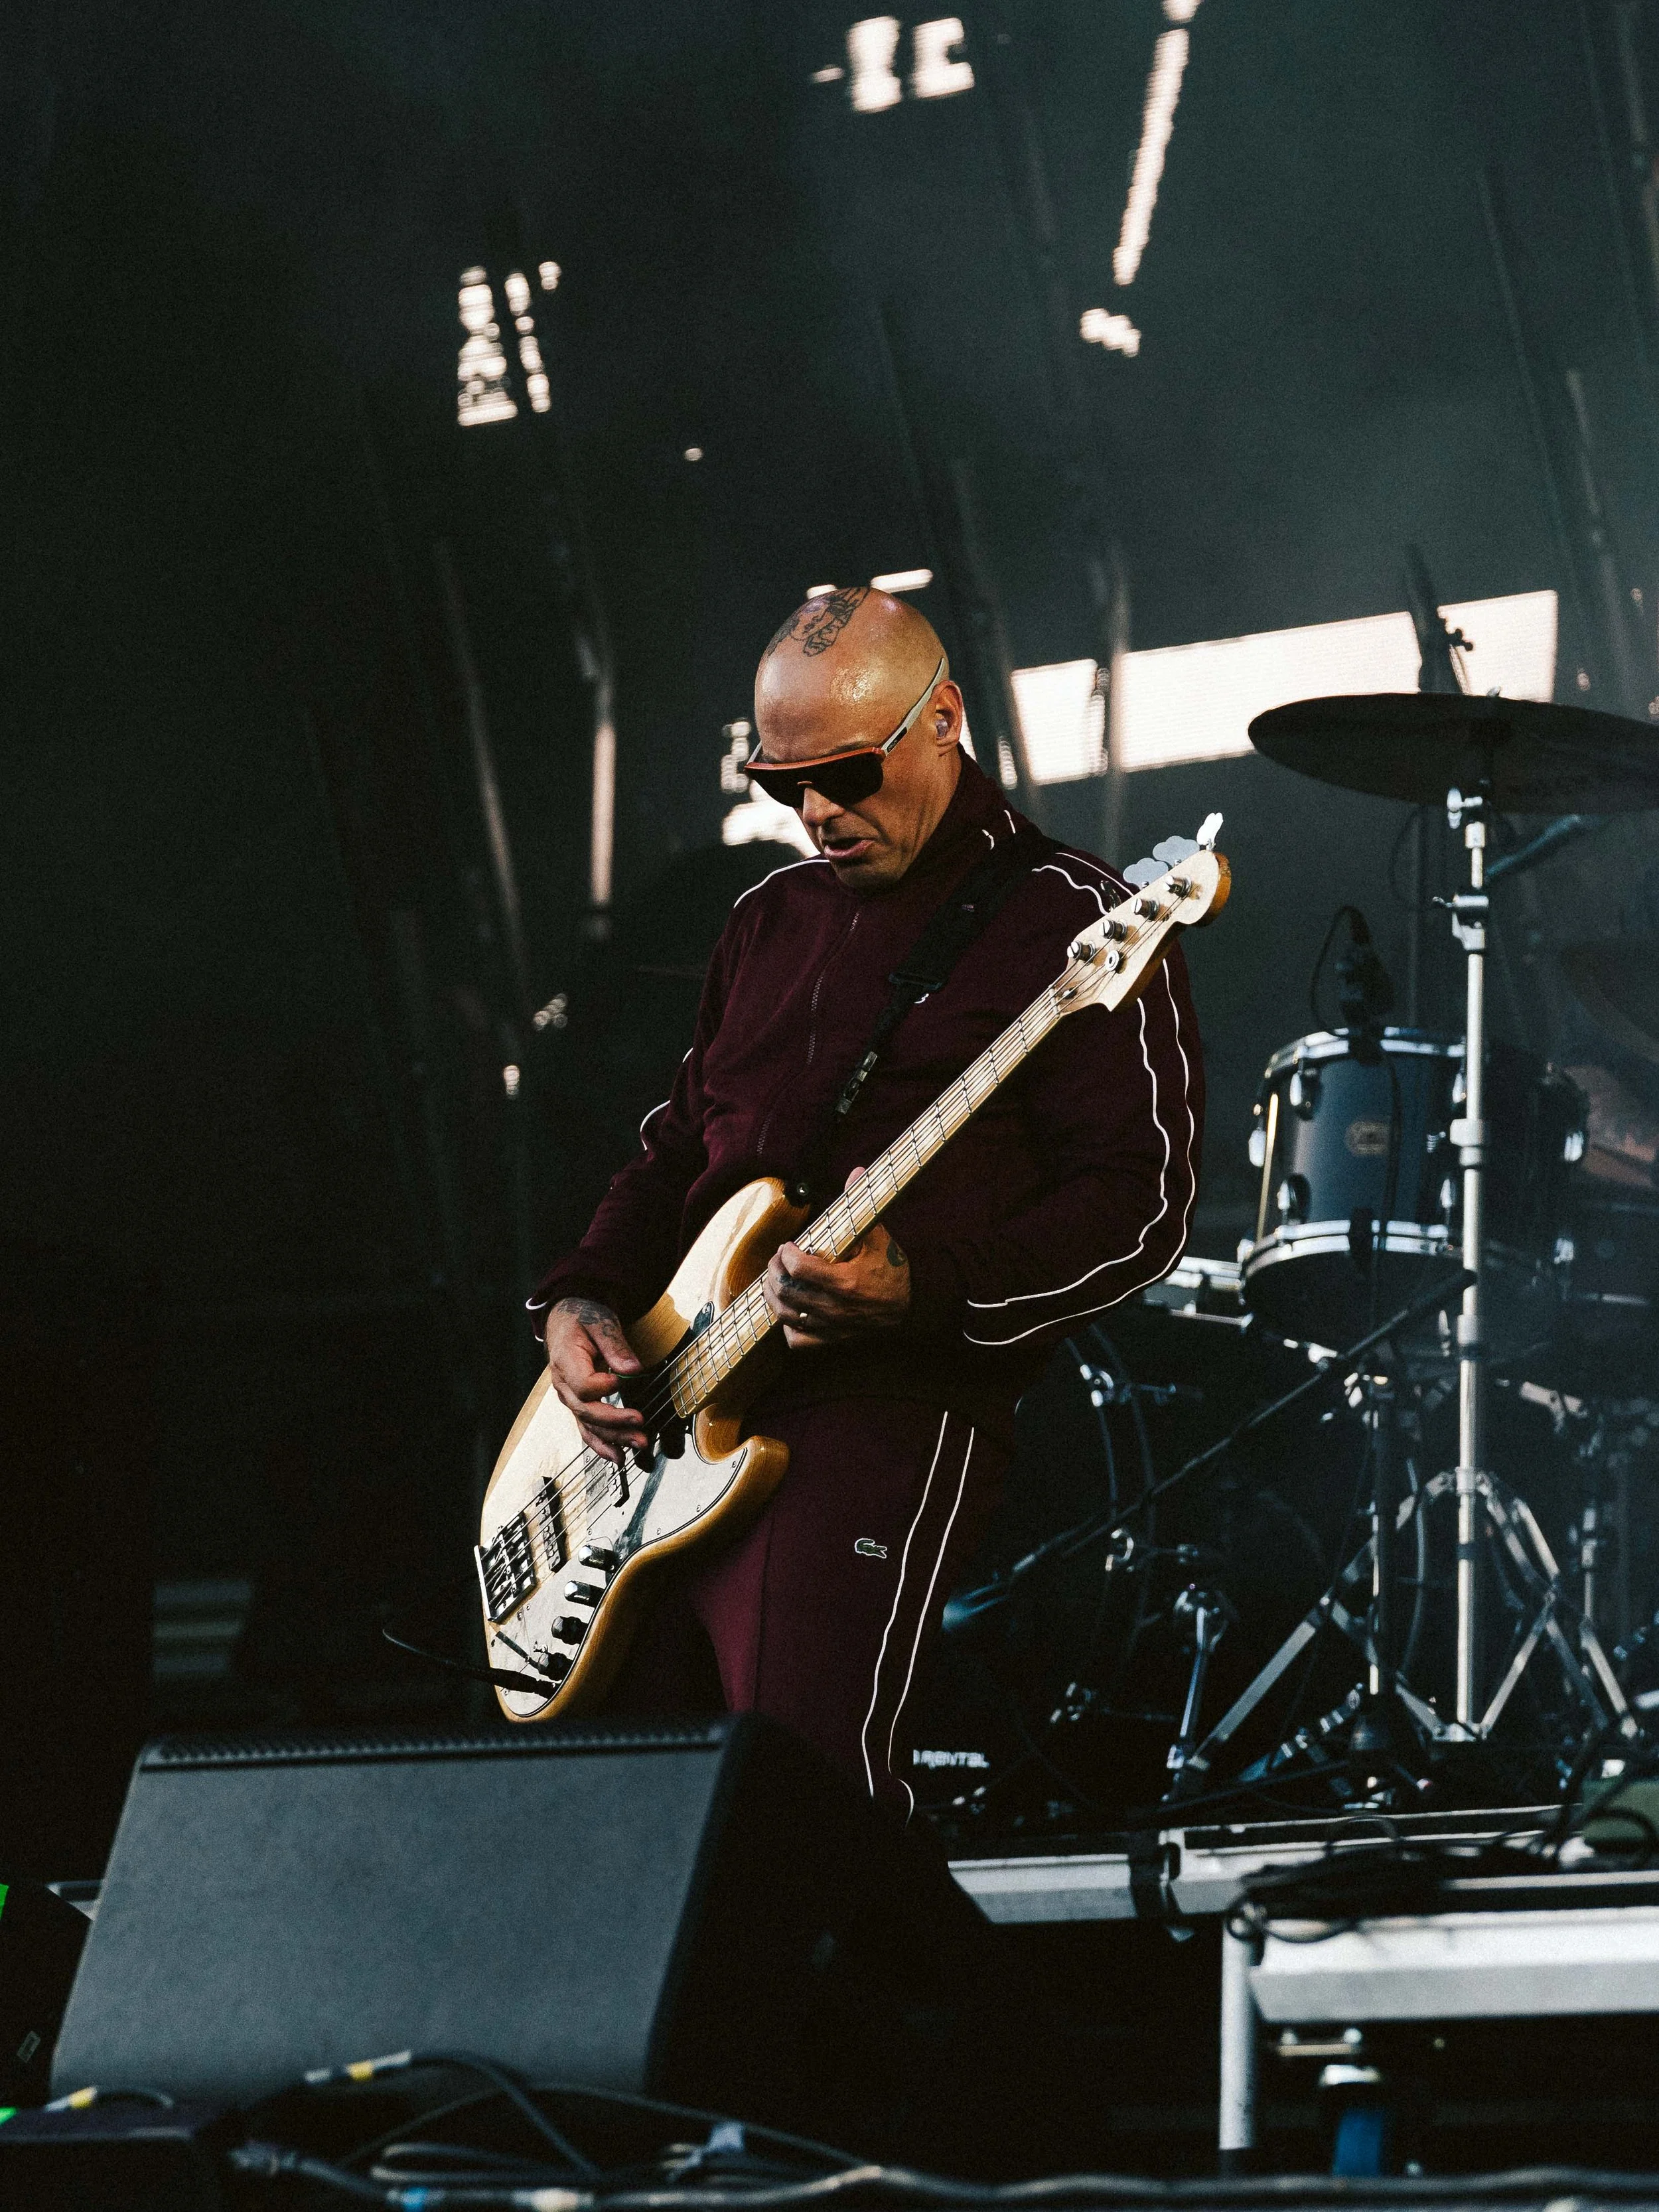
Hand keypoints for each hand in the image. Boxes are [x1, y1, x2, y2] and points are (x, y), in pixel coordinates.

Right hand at [544, 1297, 646, 1463]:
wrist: (566, 1319)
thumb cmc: (583, 1317)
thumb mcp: (600, 1322)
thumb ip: (615, 1346)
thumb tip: (632, 1370)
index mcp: (565, 1359)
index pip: (583, 1385)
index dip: (602, 1388)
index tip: (620, 1382)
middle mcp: (563, 1383)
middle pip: (586, 1410)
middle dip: (614, 1421)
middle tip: (640, 1424)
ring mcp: (568, 1396)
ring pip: (587, 1424)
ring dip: (612, 1438)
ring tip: (637, 1445)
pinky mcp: (577, 1403)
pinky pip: (586, 1428)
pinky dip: (601, 1444)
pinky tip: (618, 1456)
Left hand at [762, 1168, 911, 1349]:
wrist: (911, 1305)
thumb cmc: (892, 1269)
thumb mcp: (879, 1236)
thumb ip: (862, 1205)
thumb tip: (856, 1171)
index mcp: (845, 1281)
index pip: (799, 1269)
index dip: (785, 1254)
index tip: (788, 1246)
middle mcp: (835, 1307)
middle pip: (786, 1291)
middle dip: (774, 1272)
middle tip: (777, 1260)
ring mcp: (832, 1326)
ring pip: (786, 1315)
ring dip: (774, 1296)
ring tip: (775, 1280)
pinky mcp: (832, 1339)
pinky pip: (798, 1340)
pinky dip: (787, 1326)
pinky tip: (790, 1310)